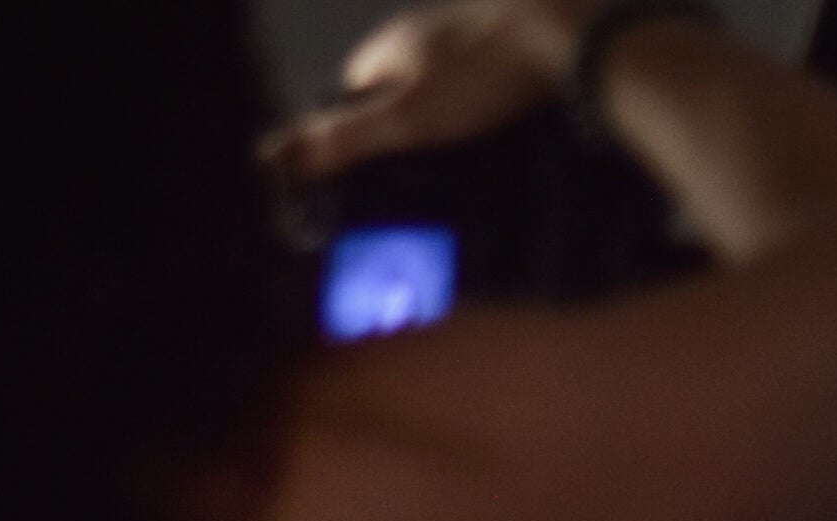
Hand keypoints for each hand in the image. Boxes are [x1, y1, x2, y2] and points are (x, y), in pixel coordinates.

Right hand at [261, 1, 597, 180]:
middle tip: (423, 172)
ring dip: (449, 115)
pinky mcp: (512, 42)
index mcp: (390, 46)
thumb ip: (344, 137)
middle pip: (399, 84)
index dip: (358, 129)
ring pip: (445, 82)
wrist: (564, 34)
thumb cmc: (481, 77)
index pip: (353, 88)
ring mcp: (469, 31)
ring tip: (465, 157)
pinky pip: (487, 81)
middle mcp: (424, 31)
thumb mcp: (406, 118)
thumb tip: (272, 155)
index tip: (374, 172)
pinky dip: (487, 105)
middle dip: (405, 123)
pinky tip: (505, 129)